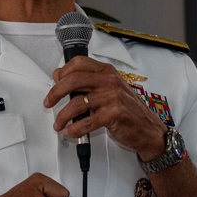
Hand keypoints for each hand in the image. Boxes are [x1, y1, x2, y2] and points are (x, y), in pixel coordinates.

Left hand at [44, 56, 166, 160]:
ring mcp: (112, 97)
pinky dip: (74, 129)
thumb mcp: (110, 89)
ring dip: (62, 116)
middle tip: (48, 103)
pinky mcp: (113, 115)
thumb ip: (88, 82)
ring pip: (76, 103)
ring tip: (59, 124)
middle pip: (73, 80)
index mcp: (107, 72)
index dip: (62, 72)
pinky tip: (70, 132)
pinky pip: (86, 122)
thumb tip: (59, 75)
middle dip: (55, 93)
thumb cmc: (127, 110)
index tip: (54, 83)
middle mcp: (109, 81)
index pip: (79, 63)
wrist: (147, 128)